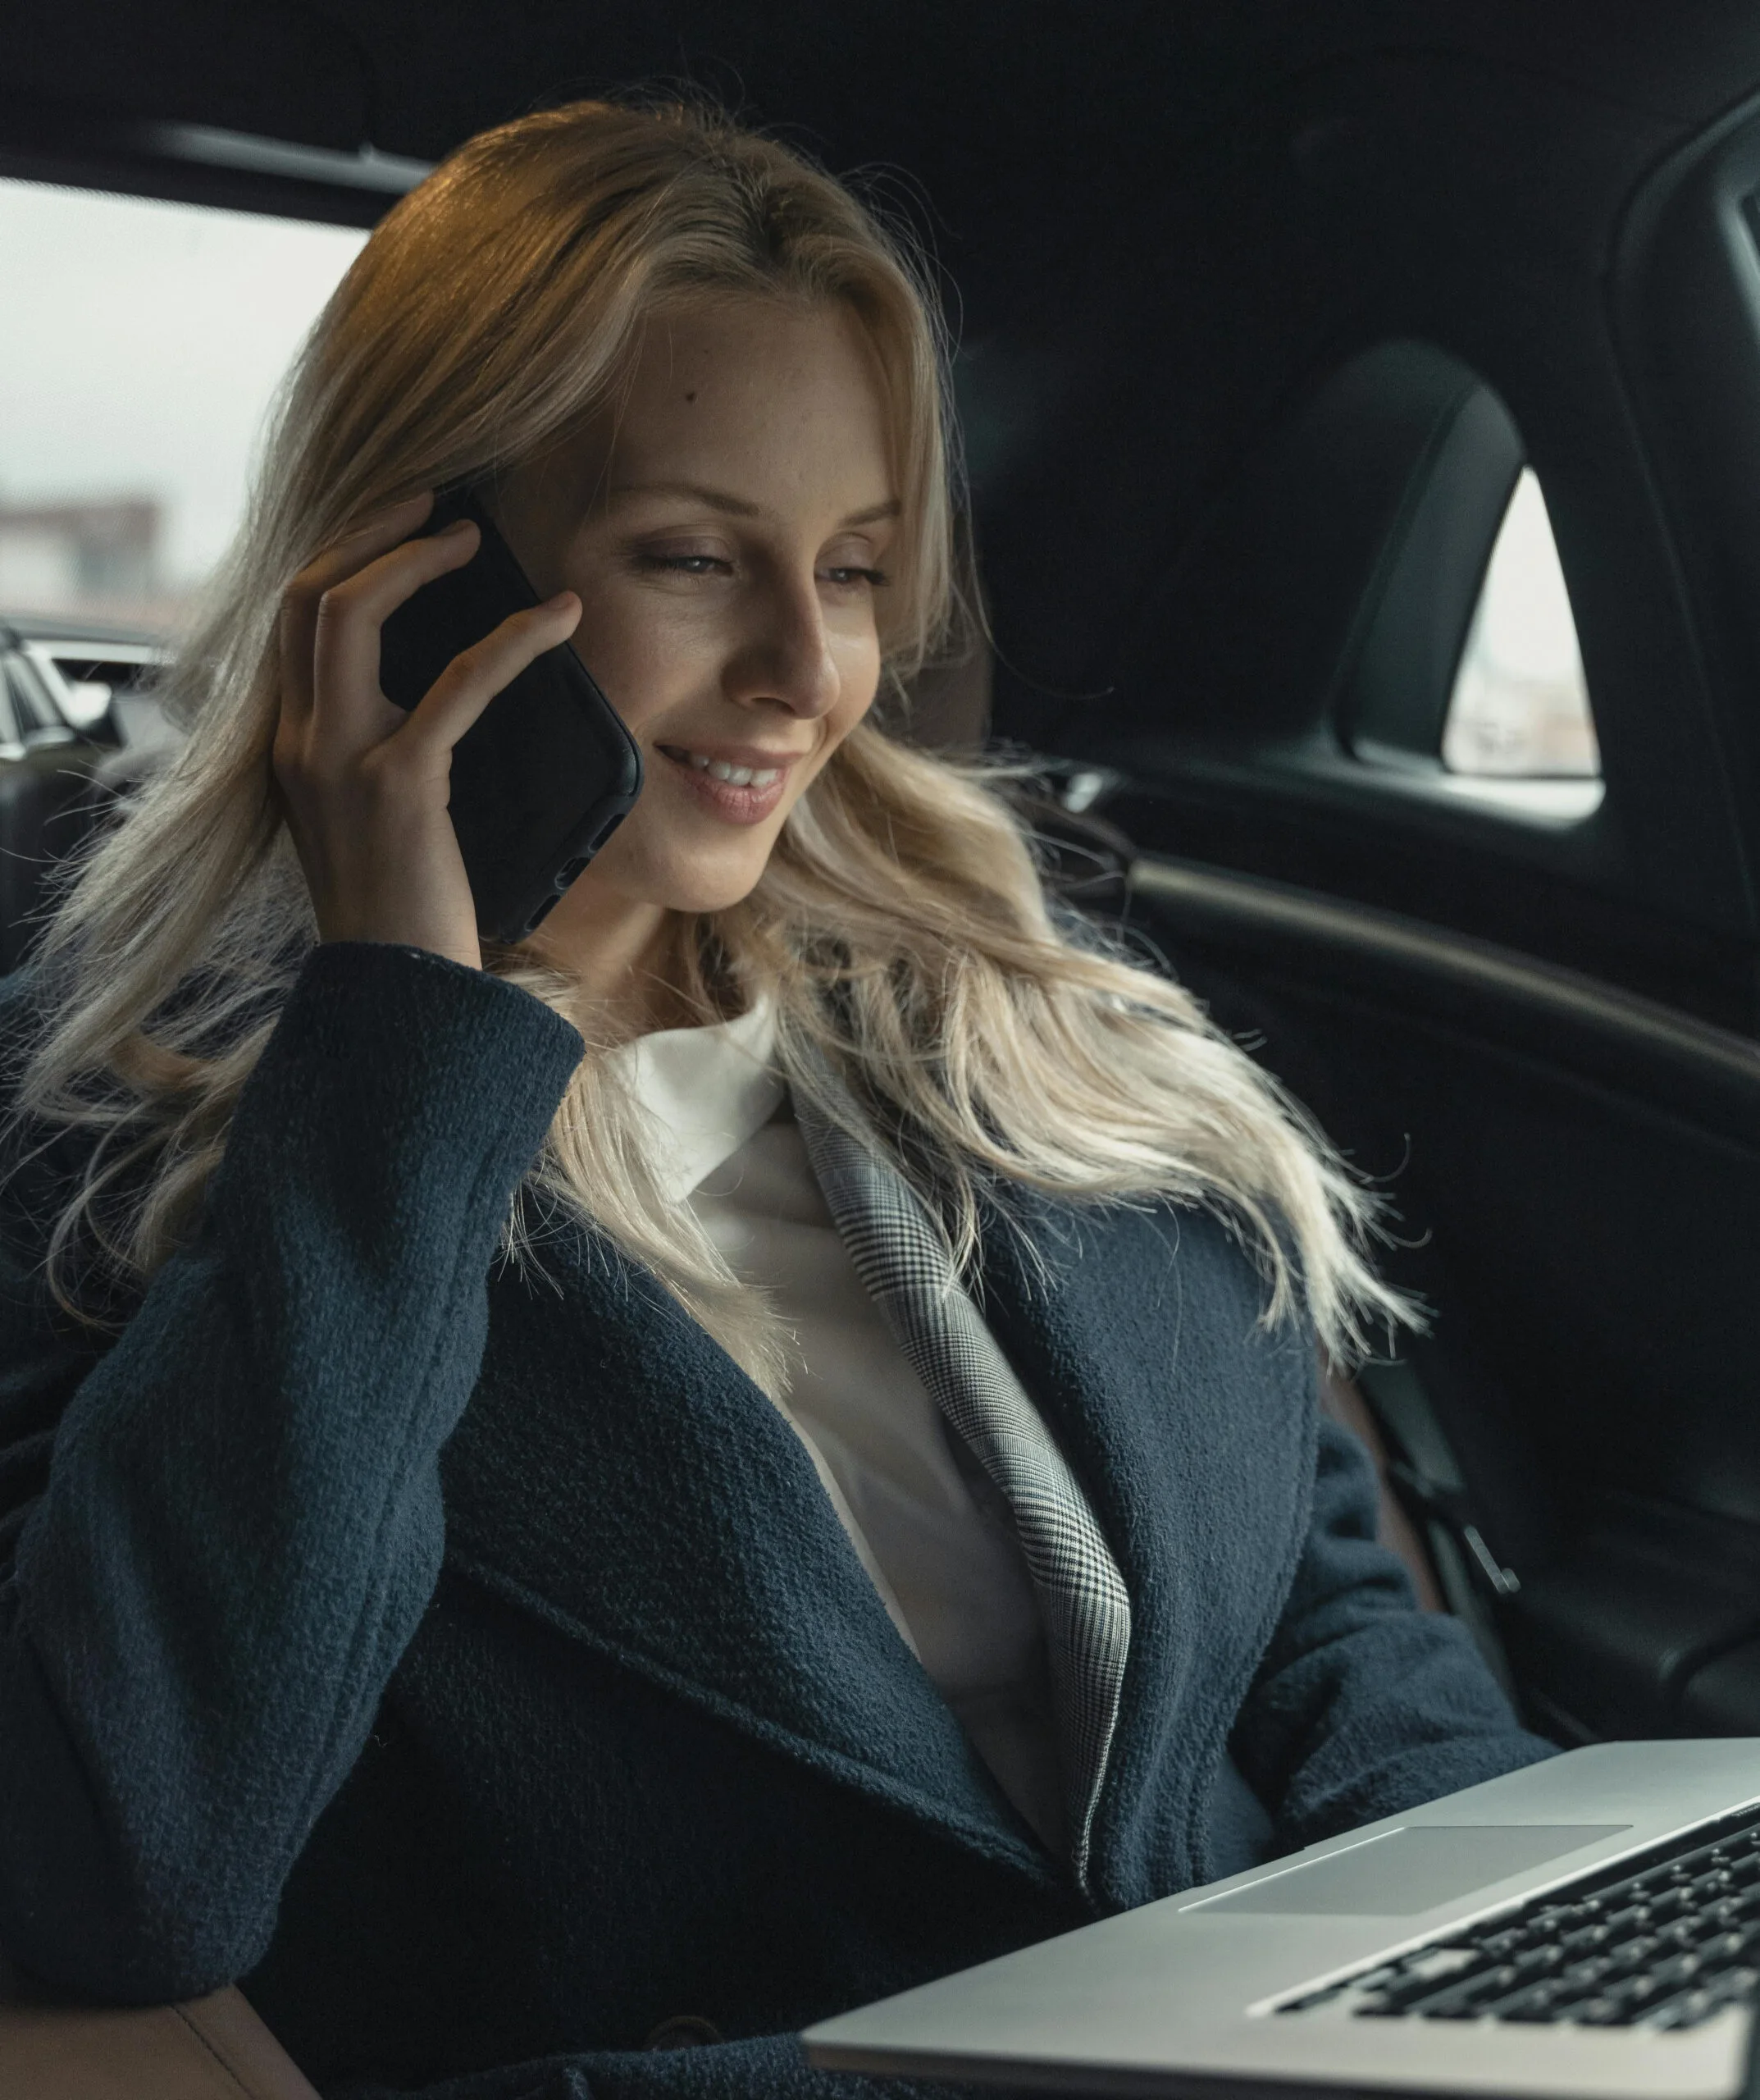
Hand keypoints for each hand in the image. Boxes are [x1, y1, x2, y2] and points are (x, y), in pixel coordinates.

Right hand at [272, 492, 580, 972]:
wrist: (401, 997)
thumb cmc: (409, 914)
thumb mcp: (379, 820)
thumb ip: (389, 752)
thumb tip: (444, 695)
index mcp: (291, 747)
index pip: (294, 621)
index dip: (344, 556)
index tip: (402, 524)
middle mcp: (298, 743)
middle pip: (306, 594)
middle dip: (368, 529)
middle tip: (435, 501)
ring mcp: (338, 761)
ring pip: (347, 613)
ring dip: (414, 557)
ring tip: (473, 534)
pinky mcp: (398, 785)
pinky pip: (456, 684)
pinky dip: (512, 640)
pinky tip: (558, 621)